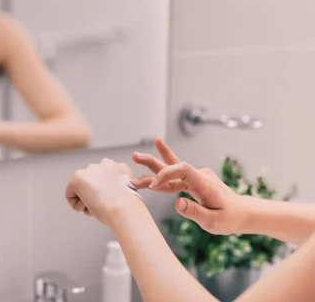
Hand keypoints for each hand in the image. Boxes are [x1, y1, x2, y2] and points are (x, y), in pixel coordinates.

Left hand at [66, 159, 139, 224]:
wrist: (123, 209)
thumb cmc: (126, 208)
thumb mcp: (124, 193)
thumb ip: (114, 187)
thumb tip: (102, 192)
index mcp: (119, 167)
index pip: (106, 182)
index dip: (107, 196)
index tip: (114, 202)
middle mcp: (104, 163)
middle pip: (93, 183)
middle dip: (95, 194)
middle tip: (105, 204)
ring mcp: (89, 170)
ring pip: (82, 189)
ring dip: (87, 199)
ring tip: (98, 205)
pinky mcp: (77, 178)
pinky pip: (71, 196)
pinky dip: (77, 205)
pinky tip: (90, 205)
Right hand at [131, 138, 249, 234]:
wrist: (242, 212)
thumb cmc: (229, 218)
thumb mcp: (214, 221)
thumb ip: (194, 212)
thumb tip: (177, 204)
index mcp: (204, 183)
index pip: (181, 170)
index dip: (165, 175)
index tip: (152, 186)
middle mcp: (199, 175)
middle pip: (173, 164)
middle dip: (153, 161)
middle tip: (135, 156)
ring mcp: (196, 176)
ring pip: (171, 170)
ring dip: (153, 166)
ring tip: (135, 156)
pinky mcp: (193, 180)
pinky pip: (174, 177)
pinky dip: (161, 175)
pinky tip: (150, 170)